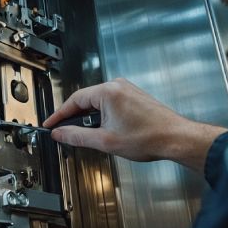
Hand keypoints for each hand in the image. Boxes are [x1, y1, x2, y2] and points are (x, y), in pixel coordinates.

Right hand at [43, 78, 226, 171]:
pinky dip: (101, 116)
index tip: (51, 124)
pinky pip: (109, 103)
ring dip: (89, 118)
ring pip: (97, 102)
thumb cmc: (149, 137)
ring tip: (86, 135)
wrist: (176, 139)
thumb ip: (77, 136)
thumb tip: (60, 133)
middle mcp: (117, 86)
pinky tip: (102, 130)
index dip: (59, 115)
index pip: (74, 100)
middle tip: (63, 131)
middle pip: (85, 100)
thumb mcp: (105, 141)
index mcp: (108, 91)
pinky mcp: (133, 97)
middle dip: (74, 117)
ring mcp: (126, 90)